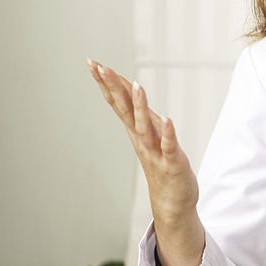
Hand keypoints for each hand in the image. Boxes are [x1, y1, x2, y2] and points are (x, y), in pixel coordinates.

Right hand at [88, 59, 204, 265]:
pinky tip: (168, 120)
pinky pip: (169, 147)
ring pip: (145, 126)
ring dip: (141, 106)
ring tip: (137, 85)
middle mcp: (141, 139)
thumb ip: (140, 115)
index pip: (118, 102)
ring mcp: (155, 151)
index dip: (106, 82)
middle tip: (99, 66)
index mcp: (136, 131)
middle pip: (125, 109)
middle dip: (113, 87)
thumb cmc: (162, 166)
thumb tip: (130, 91)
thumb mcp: (149, 136)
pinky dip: (168, 134)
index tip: (92, 62)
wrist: (172, 203)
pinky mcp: (172, 163)